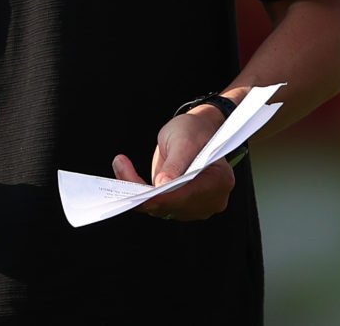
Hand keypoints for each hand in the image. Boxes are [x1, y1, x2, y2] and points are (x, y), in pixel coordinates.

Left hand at [110, 107, 234, 221]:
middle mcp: (211, 200)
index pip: (185, 197)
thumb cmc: (193, 131)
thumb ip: (174, 164)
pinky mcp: (181, 206)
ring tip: (122, 165)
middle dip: (143, 192)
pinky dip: (142, 192)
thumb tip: (162, 186)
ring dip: (138, 191)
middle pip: (172, 206)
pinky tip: (127, 174)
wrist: (196, 132)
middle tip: (120, 166)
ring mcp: (197, 206)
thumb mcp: (183, 140)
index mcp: (219, 181)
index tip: (135, 190)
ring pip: (161, 209)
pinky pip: (158, 205)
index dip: (159, 196)